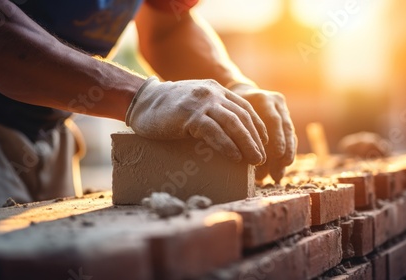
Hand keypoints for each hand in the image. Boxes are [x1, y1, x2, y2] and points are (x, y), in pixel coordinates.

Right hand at [126, 77, 267, 164]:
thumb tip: (228, 135)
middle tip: (262, 158)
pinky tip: (235, 157)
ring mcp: (201, 103)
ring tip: (255, 160)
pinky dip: (227, 145)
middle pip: (242, 117)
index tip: (264, 141)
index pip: (244, 108)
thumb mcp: (194, 103)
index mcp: (215, 90)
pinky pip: (214, 131)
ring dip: (247, 144)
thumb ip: (211, 111)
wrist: (140, 102)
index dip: (257, 126)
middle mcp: (212, 93)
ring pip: (233, 124)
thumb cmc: (166, 109)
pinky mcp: (189, 115)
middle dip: (255, 139)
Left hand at [230, 84, 296, 183]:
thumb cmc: (233, 106)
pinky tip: (282, 167)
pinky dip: (286, 152)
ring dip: (287, 155)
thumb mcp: (233, 112)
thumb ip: (237, 129)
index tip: (278, 154)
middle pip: (285, 127)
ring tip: (279, 175)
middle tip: (282, 167)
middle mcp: (277, 103)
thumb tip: (239, 154)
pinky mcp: (285, 119)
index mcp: (264, 99)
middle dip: (285, 149)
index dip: (277, 137)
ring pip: (289, 134)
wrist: (243, 92)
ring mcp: (283, 110)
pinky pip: (289, 137)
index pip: (273, 119)